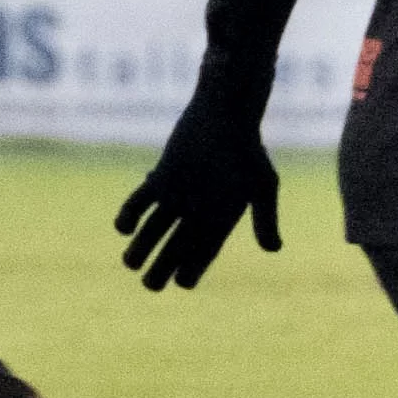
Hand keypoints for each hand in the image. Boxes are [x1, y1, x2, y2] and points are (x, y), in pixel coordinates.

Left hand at [115, 83, 278, 291]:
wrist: (226, 112)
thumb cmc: (248, 149)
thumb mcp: (263, 185)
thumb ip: (265, 218)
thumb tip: (273, 250)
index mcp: (221, 220)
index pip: (202, 255)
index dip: (190, 272)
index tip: (181, 282)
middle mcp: (197, 212)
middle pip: (174, 249)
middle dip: (160, 269)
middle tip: (149, 284)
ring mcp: (178, 196)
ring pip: (153, 231)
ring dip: (140, 249)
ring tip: (130, 263)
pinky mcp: (162, 177)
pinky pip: (140, 202)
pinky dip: (129, 216)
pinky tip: (124, 228)